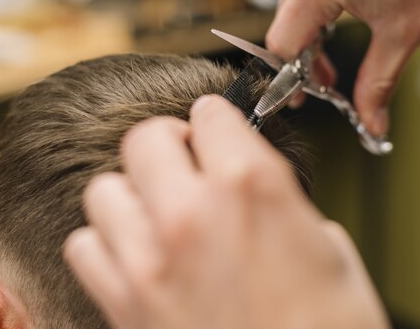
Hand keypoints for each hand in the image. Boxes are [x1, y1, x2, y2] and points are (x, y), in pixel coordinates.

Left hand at [64, 95, 388, 328]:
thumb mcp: (333, 252)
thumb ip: (285, 208)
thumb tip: (263, 196)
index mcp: (254, 188)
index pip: (212, 113)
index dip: (220, 120)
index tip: (221, 131)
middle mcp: (193, 214)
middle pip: (146, 137)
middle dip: (171, 143)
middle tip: (189, 161)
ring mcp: (150, 261)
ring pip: (106, 189)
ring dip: (134, 193)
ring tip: (161, 210)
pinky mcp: (125, 305)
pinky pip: (86, 246)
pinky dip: (107, 242)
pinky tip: (139, 254)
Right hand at [266, 0, 419, 134]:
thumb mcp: (402, 34)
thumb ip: (377, 85)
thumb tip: (370, 123)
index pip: (282, 42)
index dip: (289, 76)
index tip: (301, 95)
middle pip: (287, 21)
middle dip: (307, 55)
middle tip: (329, 78)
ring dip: (314, 26)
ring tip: (340, 40)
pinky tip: (348, 5)